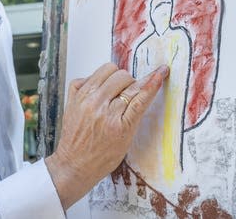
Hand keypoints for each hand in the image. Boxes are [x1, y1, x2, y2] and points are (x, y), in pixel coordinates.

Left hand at [45, 62, 168, 209]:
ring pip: (107, 70)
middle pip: (124, 77)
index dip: (153, 81)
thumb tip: (143, 89)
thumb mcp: (126, 139)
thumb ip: (134, 114)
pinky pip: (89, 75)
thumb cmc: (102, 156)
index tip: (161, 71)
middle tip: (127, 94)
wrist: (75, 165)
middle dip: (131, 82)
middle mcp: (101, 109)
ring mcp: (85, 101)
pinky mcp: (73, 98)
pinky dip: (95, 80)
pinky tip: (98, 93)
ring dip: (115, 77)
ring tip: (113, 90)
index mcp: (118, 124)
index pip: (140, 95)